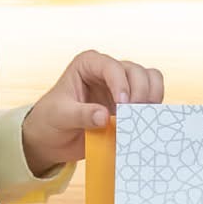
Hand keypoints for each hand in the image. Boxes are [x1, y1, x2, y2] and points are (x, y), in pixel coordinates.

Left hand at [20, 50, 164, 175]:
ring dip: (151, 99)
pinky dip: (152, 110)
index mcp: (88, 64)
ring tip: (141, 120)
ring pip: (150, 81)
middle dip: (139, 93)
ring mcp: (122, 86)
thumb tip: (104, 116)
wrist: (53, 139)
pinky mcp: (131, 103)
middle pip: (137, 72)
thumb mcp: (60, 117)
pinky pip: (151, 98)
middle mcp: (108, 71)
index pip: (111, 66)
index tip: (123, 105)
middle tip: (133, 118)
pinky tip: (145, 124)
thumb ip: (81, 115)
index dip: (121, 84)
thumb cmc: (50, 120)